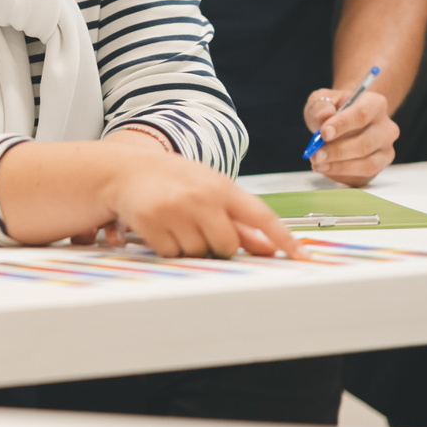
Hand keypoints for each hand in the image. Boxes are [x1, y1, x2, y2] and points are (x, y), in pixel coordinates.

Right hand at [102, 148, 303, 258]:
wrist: (124, 170)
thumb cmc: (172, 181)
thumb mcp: (209, 192)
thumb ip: (239, 221)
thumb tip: (268, 247)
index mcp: (222, 186)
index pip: (261, 215)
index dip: (284, 238)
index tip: (302, 256)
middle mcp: (201, 196)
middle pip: (228, 245)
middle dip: (217, 245)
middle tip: (201, 230)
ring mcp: (176, 209)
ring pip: (199, 252)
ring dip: (190, 247)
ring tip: (178, 224)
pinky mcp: (152, 222)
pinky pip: (173, 254)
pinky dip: (169, 248)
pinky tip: (161, 228)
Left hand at [303, 84, 398, 186]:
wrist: (343, 121)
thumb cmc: (333, 109)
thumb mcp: (322, 100)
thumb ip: (321, 105)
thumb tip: (324, 115)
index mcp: (375, 104)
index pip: (362, 114)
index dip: (342, 125)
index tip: (323, 133)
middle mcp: (386, 127)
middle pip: (365, 143)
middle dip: (337, 151)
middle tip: (316, 155)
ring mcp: (386, 148)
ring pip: (368, 164)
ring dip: (340, 167)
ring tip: (318, 163)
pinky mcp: (380, 166)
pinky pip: (363, 177)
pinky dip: (342, 176)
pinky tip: (327, 169)